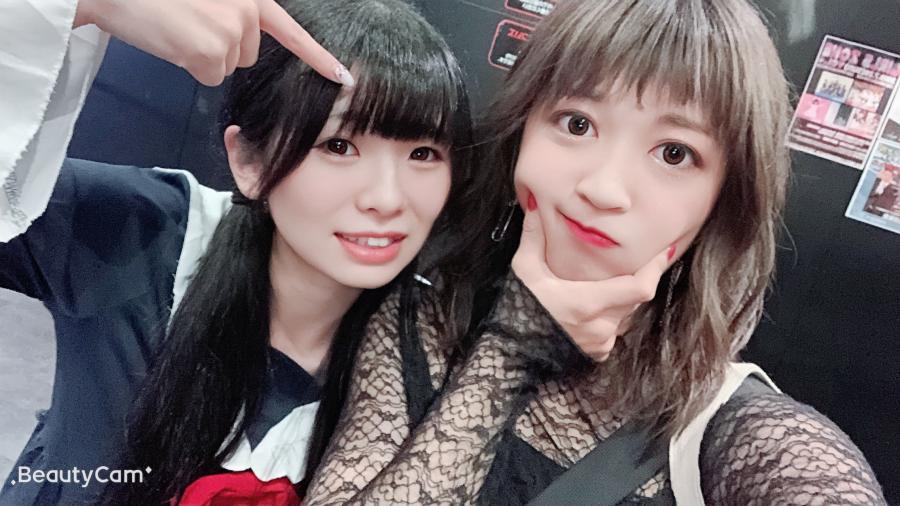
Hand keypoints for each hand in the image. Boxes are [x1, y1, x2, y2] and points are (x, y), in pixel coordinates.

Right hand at [74, 0, 353, 86]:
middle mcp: (247, 12)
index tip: (345, 77)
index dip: (318, 57)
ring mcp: (231, 32)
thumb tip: (237, 41)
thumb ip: (230, 13)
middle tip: (188, 23)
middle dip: (220, 47)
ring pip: (226, 66)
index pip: (291, 31)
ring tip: (177, 27)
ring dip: (202, 55)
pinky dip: (188, 65)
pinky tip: (171, 40)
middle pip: (247, 54)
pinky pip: (208, 76)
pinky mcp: (211, 52)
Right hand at [511, 200, 671, 360]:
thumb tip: (537, 203)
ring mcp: (601, 342)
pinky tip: (593, 308)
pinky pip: (615, 329)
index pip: (639, 287)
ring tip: (606, 282)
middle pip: (636, 297)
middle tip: (635, 258)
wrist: (510, 353)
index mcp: (587, 303)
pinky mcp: (598, 353)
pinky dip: (611, 316)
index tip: (665, 249)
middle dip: (636, 277)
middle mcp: (601, 326)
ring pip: (627, 313)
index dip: (655, 268)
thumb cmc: (517, 311)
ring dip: (622, 297)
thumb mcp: (524, 271)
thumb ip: (534, 236)